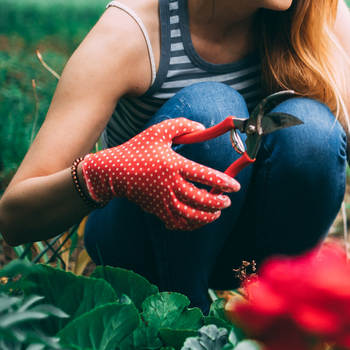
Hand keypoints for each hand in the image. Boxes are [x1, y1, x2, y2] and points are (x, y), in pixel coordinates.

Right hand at [80, 118, 241, 230]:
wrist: (113, 172)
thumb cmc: (138, 149)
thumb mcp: (159, 132)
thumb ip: (183, 126)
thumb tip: (203, 128)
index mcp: (173, 165)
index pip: (203, 176)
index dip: (223, 183)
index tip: (235, 187)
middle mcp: (169, 185)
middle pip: (200, 200)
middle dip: (218, 202)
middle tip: (226, 200)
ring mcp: (163, 201)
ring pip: (191, 216)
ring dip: (208, 216)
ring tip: (217, 211)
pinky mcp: (157, 211)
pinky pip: (178, 223)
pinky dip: (192, 224)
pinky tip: (199, 218)